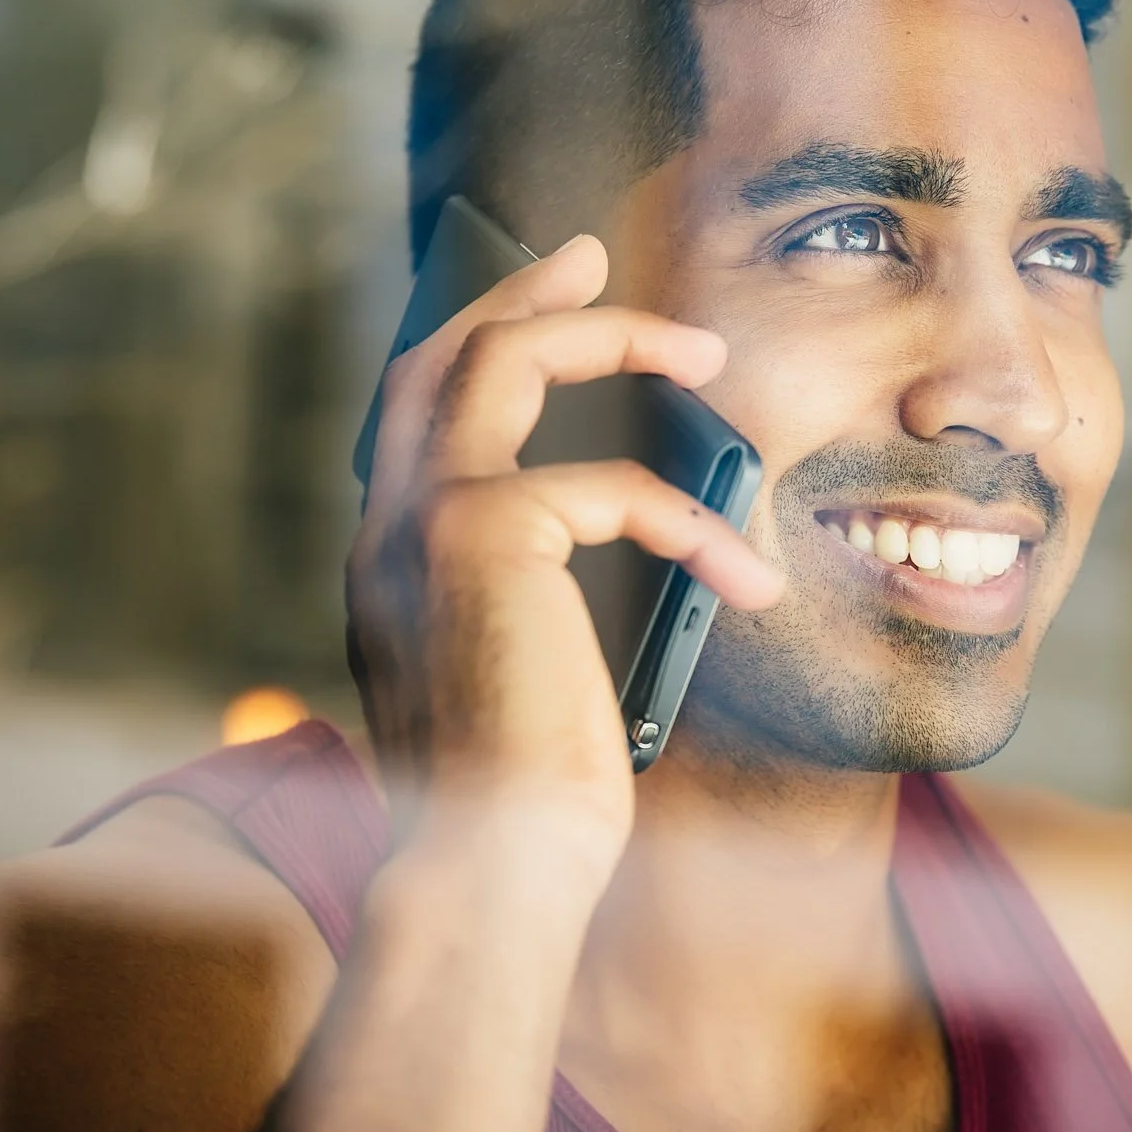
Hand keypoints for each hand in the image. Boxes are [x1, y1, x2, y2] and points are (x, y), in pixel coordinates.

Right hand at [346, 234, 782, 871]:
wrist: (488, 876)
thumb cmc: (520, 811)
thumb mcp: (522, 681)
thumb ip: (530, 605)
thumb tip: (599, 552)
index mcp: (389, 565)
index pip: (416, 416)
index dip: (477, 344)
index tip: (543, 300)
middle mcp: (381, 533)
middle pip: (440, 357)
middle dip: (520, 294)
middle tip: (593, 255)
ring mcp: (416, 528)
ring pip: (497, 364)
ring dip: (608, 340)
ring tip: (702, 351)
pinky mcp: (481, 542)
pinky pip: (610, 486)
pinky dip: (693, 521)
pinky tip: (750, 577)